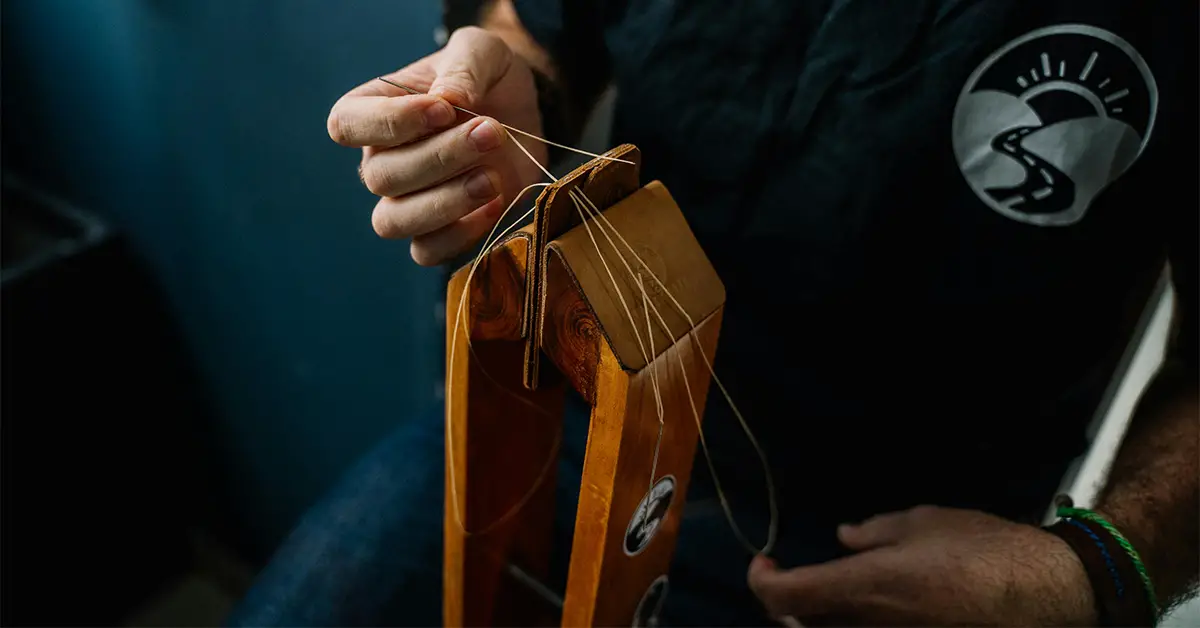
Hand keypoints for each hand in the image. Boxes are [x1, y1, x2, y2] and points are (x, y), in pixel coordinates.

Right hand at [327, 26, 545, 264]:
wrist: (523, 113)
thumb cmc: (489, 77)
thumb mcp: (483, 51)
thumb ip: (465, 65)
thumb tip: (449, 100)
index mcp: (373, 110)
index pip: (347, 124)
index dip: (390, 122)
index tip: (443, 110)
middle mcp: (379, 160)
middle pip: (380, 176)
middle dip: (441, 157)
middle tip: (492, 132)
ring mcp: (406, 201)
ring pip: (394, 221)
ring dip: (445, 202)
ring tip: (492, 178)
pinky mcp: (440, 230)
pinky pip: (426, 252)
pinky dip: (459, 234)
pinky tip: (495, 204)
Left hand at [747, 505, 1097, 625]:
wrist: (1050, 594)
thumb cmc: (985, 549)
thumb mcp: (923, 523)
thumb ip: (874, 532)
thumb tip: (844, 537)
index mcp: (866, 587)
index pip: (784, 598)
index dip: (762, 579)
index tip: (766, 560)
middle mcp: (871, 627)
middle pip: (800, 626)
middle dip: (789, 603)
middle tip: (797, 578)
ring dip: (821, 617)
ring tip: (833, 594)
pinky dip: (856, 622)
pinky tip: (873, 606)